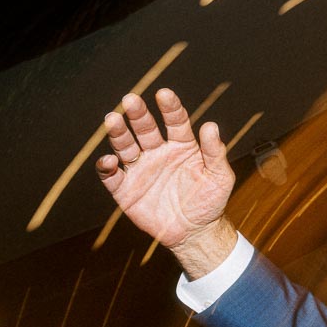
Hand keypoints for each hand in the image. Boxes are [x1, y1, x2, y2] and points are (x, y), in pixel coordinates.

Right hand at [96, 89, 237, 276]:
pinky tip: (109, 160)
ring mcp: (141, 169)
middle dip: (137, 114)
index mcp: (182, 146)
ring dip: (118, 133)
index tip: (164, 94)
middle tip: (130, 100)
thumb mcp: (220, 177)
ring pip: (125, 146)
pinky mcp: (125, 189)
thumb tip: (211, 126)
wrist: (195, 232)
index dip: (170, 108)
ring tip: (112, 120)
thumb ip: (215, 152)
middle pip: (145, 128)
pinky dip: (106, 167)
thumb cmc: (210, 201)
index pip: (175, 121)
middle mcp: (158, 152)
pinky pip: (111, 176)